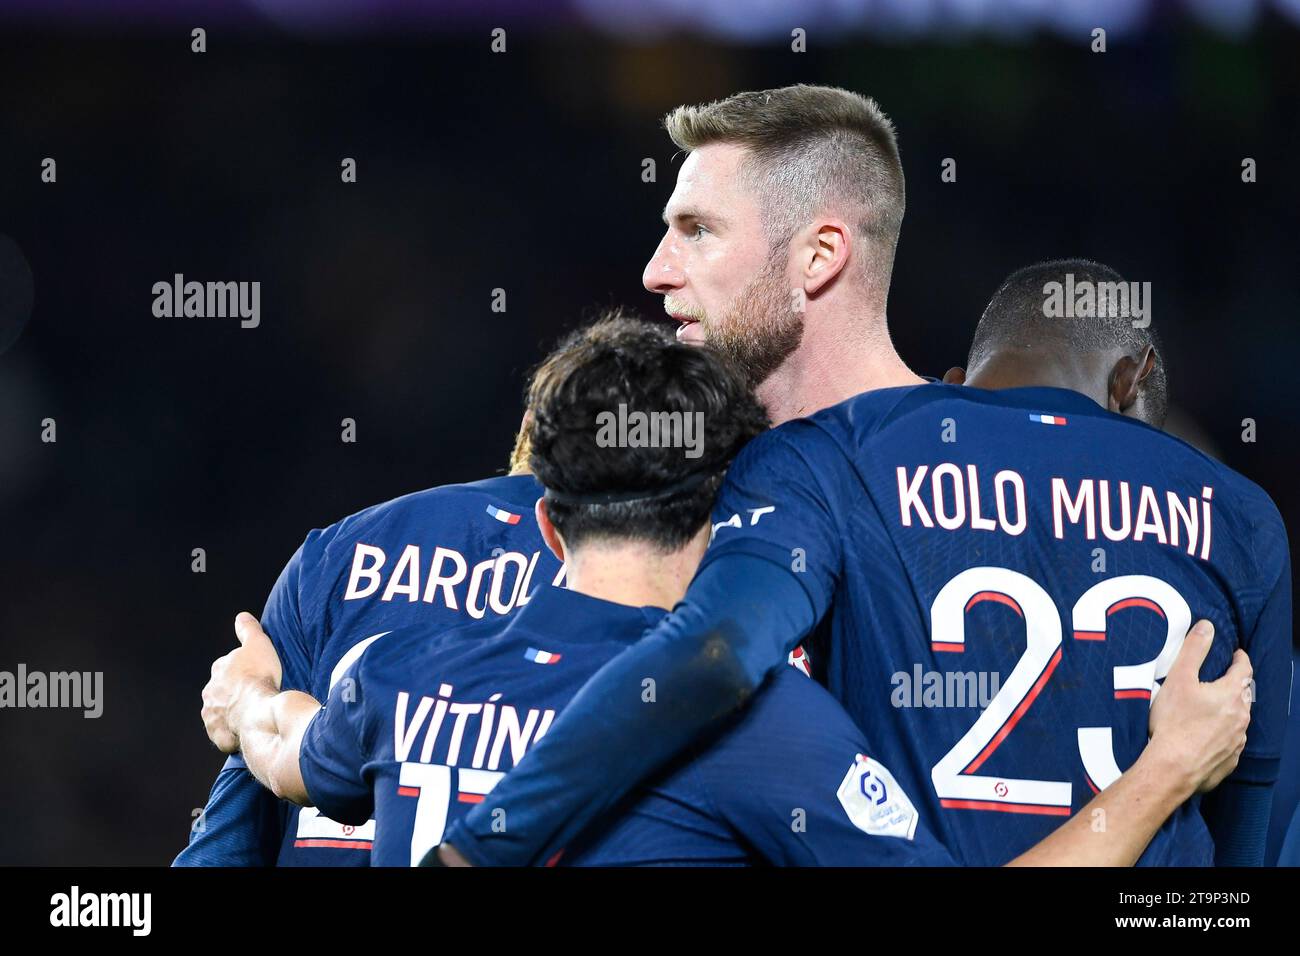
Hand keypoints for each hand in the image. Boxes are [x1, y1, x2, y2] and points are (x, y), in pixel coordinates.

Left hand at [200, 612, 283, 752]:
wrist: (256, 711)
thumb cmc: (259, 676)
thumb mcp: (258, 644)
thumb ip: (248, 630)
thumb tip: (241, 616)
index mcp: (218, 670)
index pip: (226, 667)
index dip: (241, 671)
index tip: (254, 675)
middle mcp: (210, 693)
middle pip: (221, 691)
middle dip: (233, 693)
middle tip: (254, 696)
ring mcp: (212, 715)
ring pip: (221, 713)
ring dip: (232, 714)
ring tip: (252, 716)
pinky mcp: (217, 734)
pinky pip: (224, 734)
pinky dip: (233, 733)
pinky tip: (247, 732)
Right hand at [1147, 619, 1251, 794]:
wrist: (1173, 767)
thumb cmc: (1174, 722)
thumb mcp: (1179, 678)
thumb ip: (1194, 650)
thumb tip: (1207, 626)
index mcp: (1231, 694)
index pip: (1244, 670)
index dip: (1240, 659)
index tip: (1236, 654)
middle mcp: (1241, 716)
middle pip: (1244, 694)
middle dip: (1236, 684)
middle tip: (1222, 679)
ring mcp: (1237, 740)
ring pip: (1240, 718)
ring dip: (1231, 709)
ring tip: (1214, 707)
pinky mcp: (1230, 760)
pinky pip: (1232, 741)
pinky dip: (1225, 733)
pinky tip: (1209, 735)